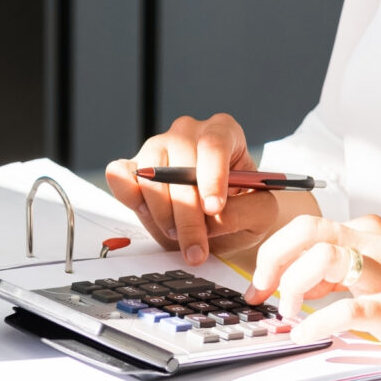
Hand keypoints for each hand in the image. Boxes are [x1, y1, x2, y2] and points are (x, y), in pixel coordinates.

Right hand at [104, 114, 289, 265]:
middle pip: (181, 165)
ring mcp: (157, 146)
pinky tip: (147, 214)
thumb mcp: (260, 214)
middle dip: (187, 214)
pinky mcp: (132, 165)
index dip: (212, 177)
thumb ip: (248, 211)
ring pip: (150, 174)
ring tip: (177, 236)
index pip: (215, 144)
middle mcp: (188, 132)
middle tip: (195, 249)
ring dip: (162, 213)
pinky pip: (120, 174)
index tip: (214, 209)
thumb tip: (216, 214)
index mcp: (224, 132)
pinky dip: (129, 197)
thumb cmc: (240, 211)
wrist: (216, 223)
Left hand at [245, 212, 380, 371]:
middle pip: (307, 230)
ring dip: (293, 286)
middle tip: (262, 289)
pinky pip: (345, 308)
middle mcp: (376, 244)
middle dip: (272, 259)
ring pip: (322, 257)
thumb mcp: (375, 274)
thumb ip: (334, 274)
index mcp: (368, 232)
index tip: (260, 282)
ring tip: (289, 312)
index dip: (273, 254)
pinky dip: (317, 323)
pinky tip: (306, 334)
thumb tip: (293, 285)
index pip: (305, 227)